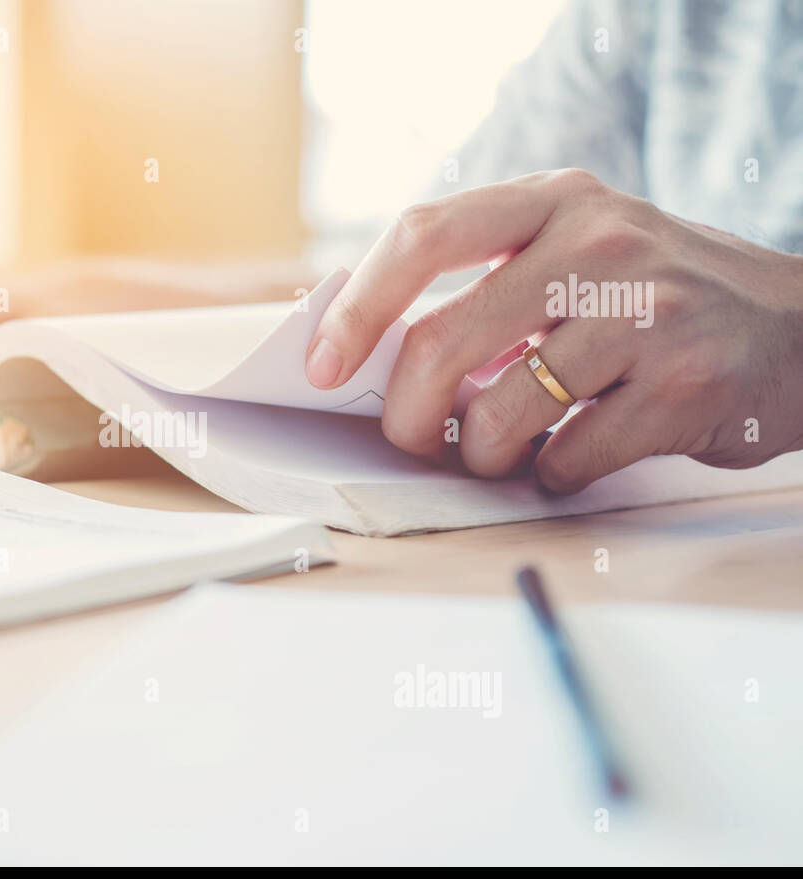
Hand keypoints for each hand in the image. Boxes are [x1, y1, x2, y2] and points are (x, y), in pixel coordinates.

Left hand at [305, 169, 802, 491]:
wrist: (800, 330)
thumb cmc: (655, 301)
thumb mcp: (576, 254)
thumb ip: (488, 283)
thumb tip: (371, 349)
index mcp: (554, 202)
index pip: (424, 235)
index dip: (359, 306)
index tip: (323, 364)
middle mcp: (598, 245)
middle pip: (443, 341)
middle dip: (406, 412)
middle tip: (410, 437)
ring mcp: (647, 314)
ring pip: (501, 413)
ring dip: (481, 454)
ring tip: (502, 450)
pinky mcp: (685, 387)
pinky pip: (567, 459)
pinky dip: (550, 475)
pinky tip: (570, 457)